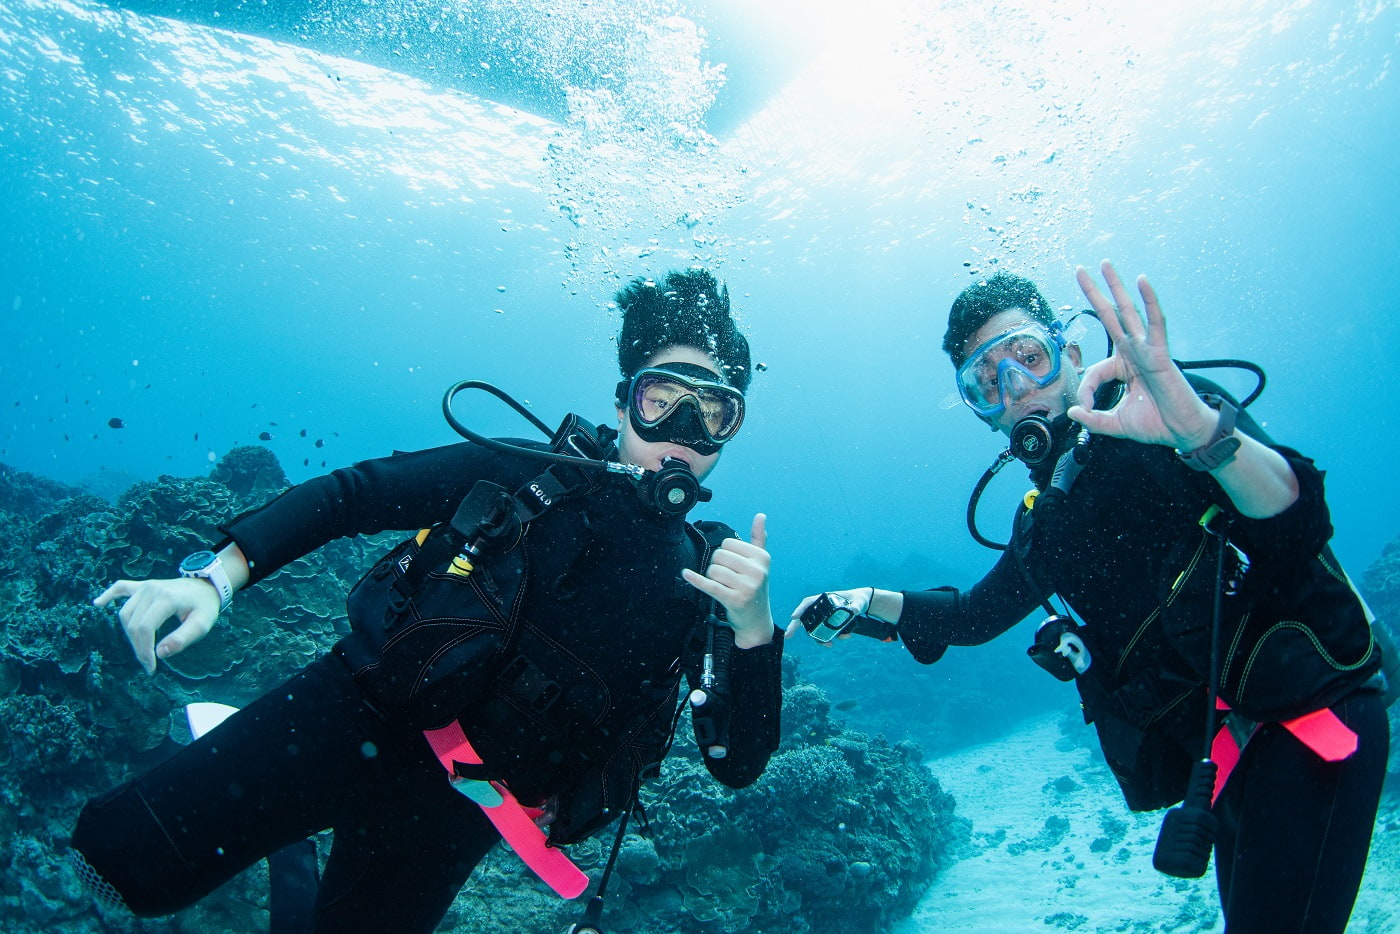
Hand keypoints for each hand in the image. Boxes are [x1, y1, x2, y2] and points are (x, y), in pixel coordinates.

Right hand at [94, 577, 220, 674]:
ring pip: (125, 614)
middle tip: (148, 663)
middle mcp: (151, 589)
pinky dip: (108, 596)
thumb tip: (160, 653)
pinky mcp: (142, 586)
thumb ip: (182, 639)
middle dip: (138, 647)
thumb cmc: (205, 606)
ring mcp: (145, 586)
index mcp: (166, 598)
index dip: (144, 650)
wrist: (207, 586)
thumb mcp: (202, 624)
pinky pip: (120, 588)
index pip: (145, 628)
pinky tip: (97, 604)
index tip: (150, 667)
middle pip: (133, 624)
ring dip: (129, 634)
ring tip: (141, 648)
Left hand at [682, 513, 773, 648]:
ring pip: (713, 570)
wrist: (757, 621)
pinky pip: (709, 585)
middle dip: (717, 566)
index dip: (726, 554)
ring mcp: (747, 586)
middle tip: (728, 579)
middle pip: (719, 556)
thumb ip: (758, 539)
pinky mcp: (734, 599)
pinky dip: (695, 580)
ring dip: (712, 578)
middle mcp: (757, 571)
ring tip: (724, 587)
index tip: (734, 567)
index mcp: (762, 558)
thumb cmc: (755, 588)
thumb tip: (761, 515)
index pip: (729, 543)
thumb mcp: (761, 564)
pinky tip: (686, 574)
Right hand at [785, 587, 879, 641]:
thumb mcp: (859, 602)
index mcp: (825, 599)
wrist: (862, 605)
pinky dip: (830, 639)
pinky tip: (844, 637)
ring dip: (818, 639)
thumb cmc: (859, 600)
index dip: (800, 609)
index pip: (808, 602)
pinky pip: (825, 633)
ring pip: (814, 628)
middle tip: (787, 635)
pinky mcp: (829, 624)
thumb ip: (857, 605)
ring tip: (829, 645)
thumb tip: (855, 610)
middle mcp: (821, 608)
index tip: (793, 617)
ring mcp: (824, 617)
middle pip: (805, 617)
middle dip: (795, 627)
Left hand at [1069, 260, 1218, 451]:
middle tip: (1080, 270)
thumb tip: (1074, 412)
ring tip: (1104, 264)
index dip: (1085, 389)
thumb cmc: (1155, 424)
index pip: (1094, 369)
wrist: (1182, 432)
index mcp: (1123, 367)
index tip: (1083, 407)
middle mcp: (1134, 352)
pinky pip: (1155, 322)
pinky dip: (1150, 300)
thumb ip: (1093, 420)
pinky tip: (1142, 280)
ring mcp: (1147, 349)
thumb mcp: (1115, 423)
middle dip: (1095, 293)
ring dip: (1116, 286)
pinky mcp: (1161, 353)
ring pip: (1129, 312)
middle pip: (1110, 316)